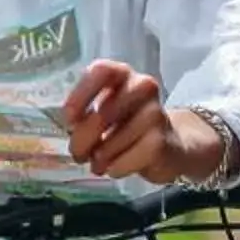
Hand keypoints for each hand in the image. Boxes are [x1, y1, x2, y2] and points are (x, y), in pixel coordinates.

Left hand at [61, 60, 223, 182]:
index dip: (81, 94)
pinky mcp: (161, 141)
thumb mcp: (104, 114)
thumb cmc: (127, 126)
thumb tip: (72, 129)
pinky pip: (126, 160)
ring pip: (113, 141)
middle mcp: (142, 86)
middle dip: (83, 138)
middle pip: (103, 112)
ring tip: (97, 164)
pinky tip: (114, 169)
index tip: (69, 119)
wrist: (169, 147)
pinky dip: (115, 168)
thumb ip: (86, 116)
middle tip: (77, 153)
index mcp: (123, 74)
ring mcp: (156, 113)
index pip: (102, 71)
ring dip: (98, 158)